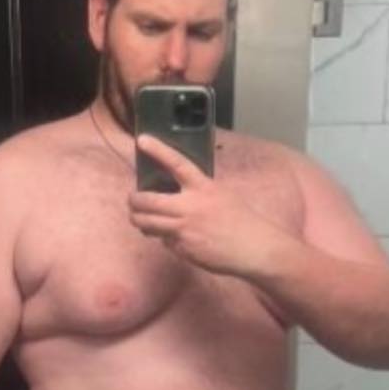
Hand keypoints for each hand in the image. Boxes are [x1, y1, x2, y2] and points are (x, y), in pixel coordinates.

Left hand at [129, 134, 284, 278]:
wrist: (255, 249)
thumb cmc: (243, 221)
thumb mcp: (223, 195)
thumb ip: (199, 192)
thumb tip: (177, 195)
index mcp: (204, 188)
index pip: (176, 164)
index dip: (158, 151)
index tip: (142, 140)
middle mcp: (190, 207)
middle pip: (148, 201)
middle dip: (134, 201)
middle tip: (133, 200)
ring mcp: (185, 230)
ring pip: (148, 224)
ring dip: (140, 221)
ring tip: (140, 219)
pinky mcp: (184, 249)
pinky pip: (165, 242)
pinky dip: (166, 240)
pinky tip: (177, 239)